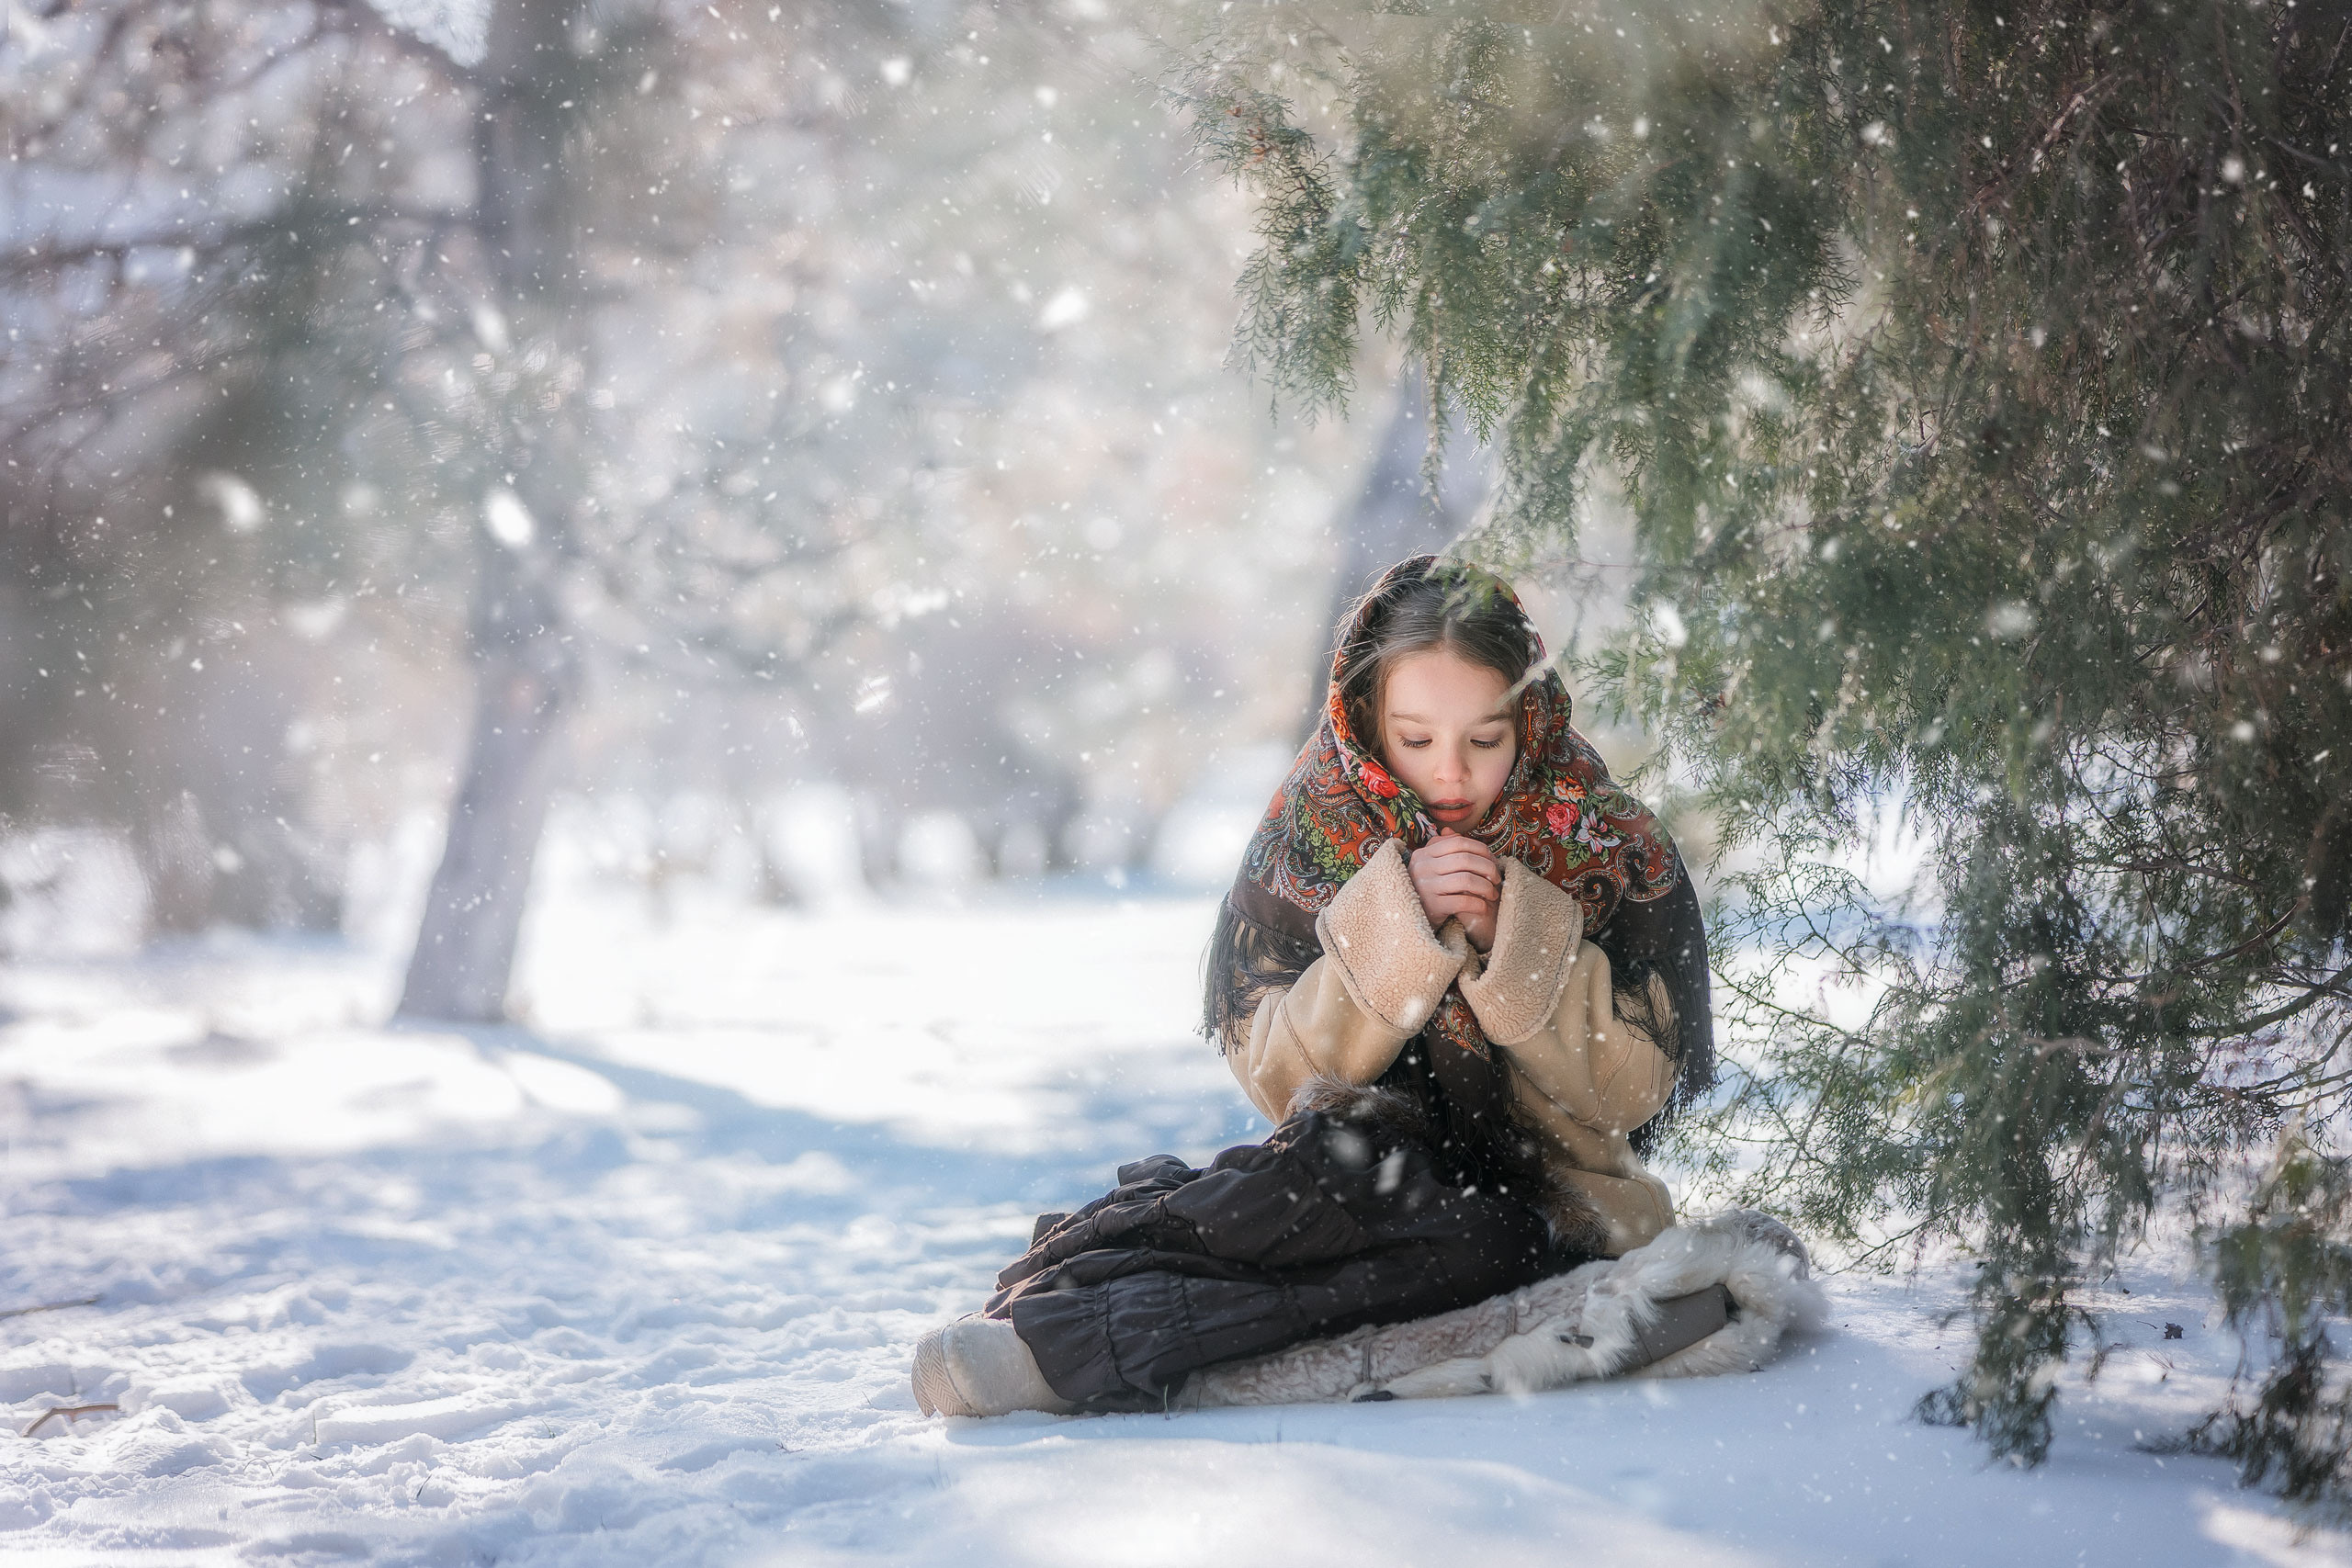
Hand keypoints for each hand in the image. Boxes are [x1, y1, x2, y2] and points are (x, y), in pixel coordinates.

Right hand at [1408, 830, 1499, 951]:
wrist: (1409, 919)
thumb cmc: (1425, 890)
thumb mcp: (1428, 866)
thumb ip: (1440, 847)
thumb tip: (1454, 833)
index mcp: (1423, 854)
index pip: (1458, 842)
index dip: (1480, 849)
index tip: (1492, 860)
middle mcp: (1422, 868)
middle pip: (1465, 860)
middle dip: (1488, 868)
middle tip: (1497, 878)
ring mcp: (1426, 887)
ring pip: (1467, 880)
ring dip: (1486, 887)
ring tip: (1492, 894)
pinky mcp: (1433, 907)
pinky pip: (1464, 901)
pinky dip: (1479, 904)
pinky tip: (1483, 907)